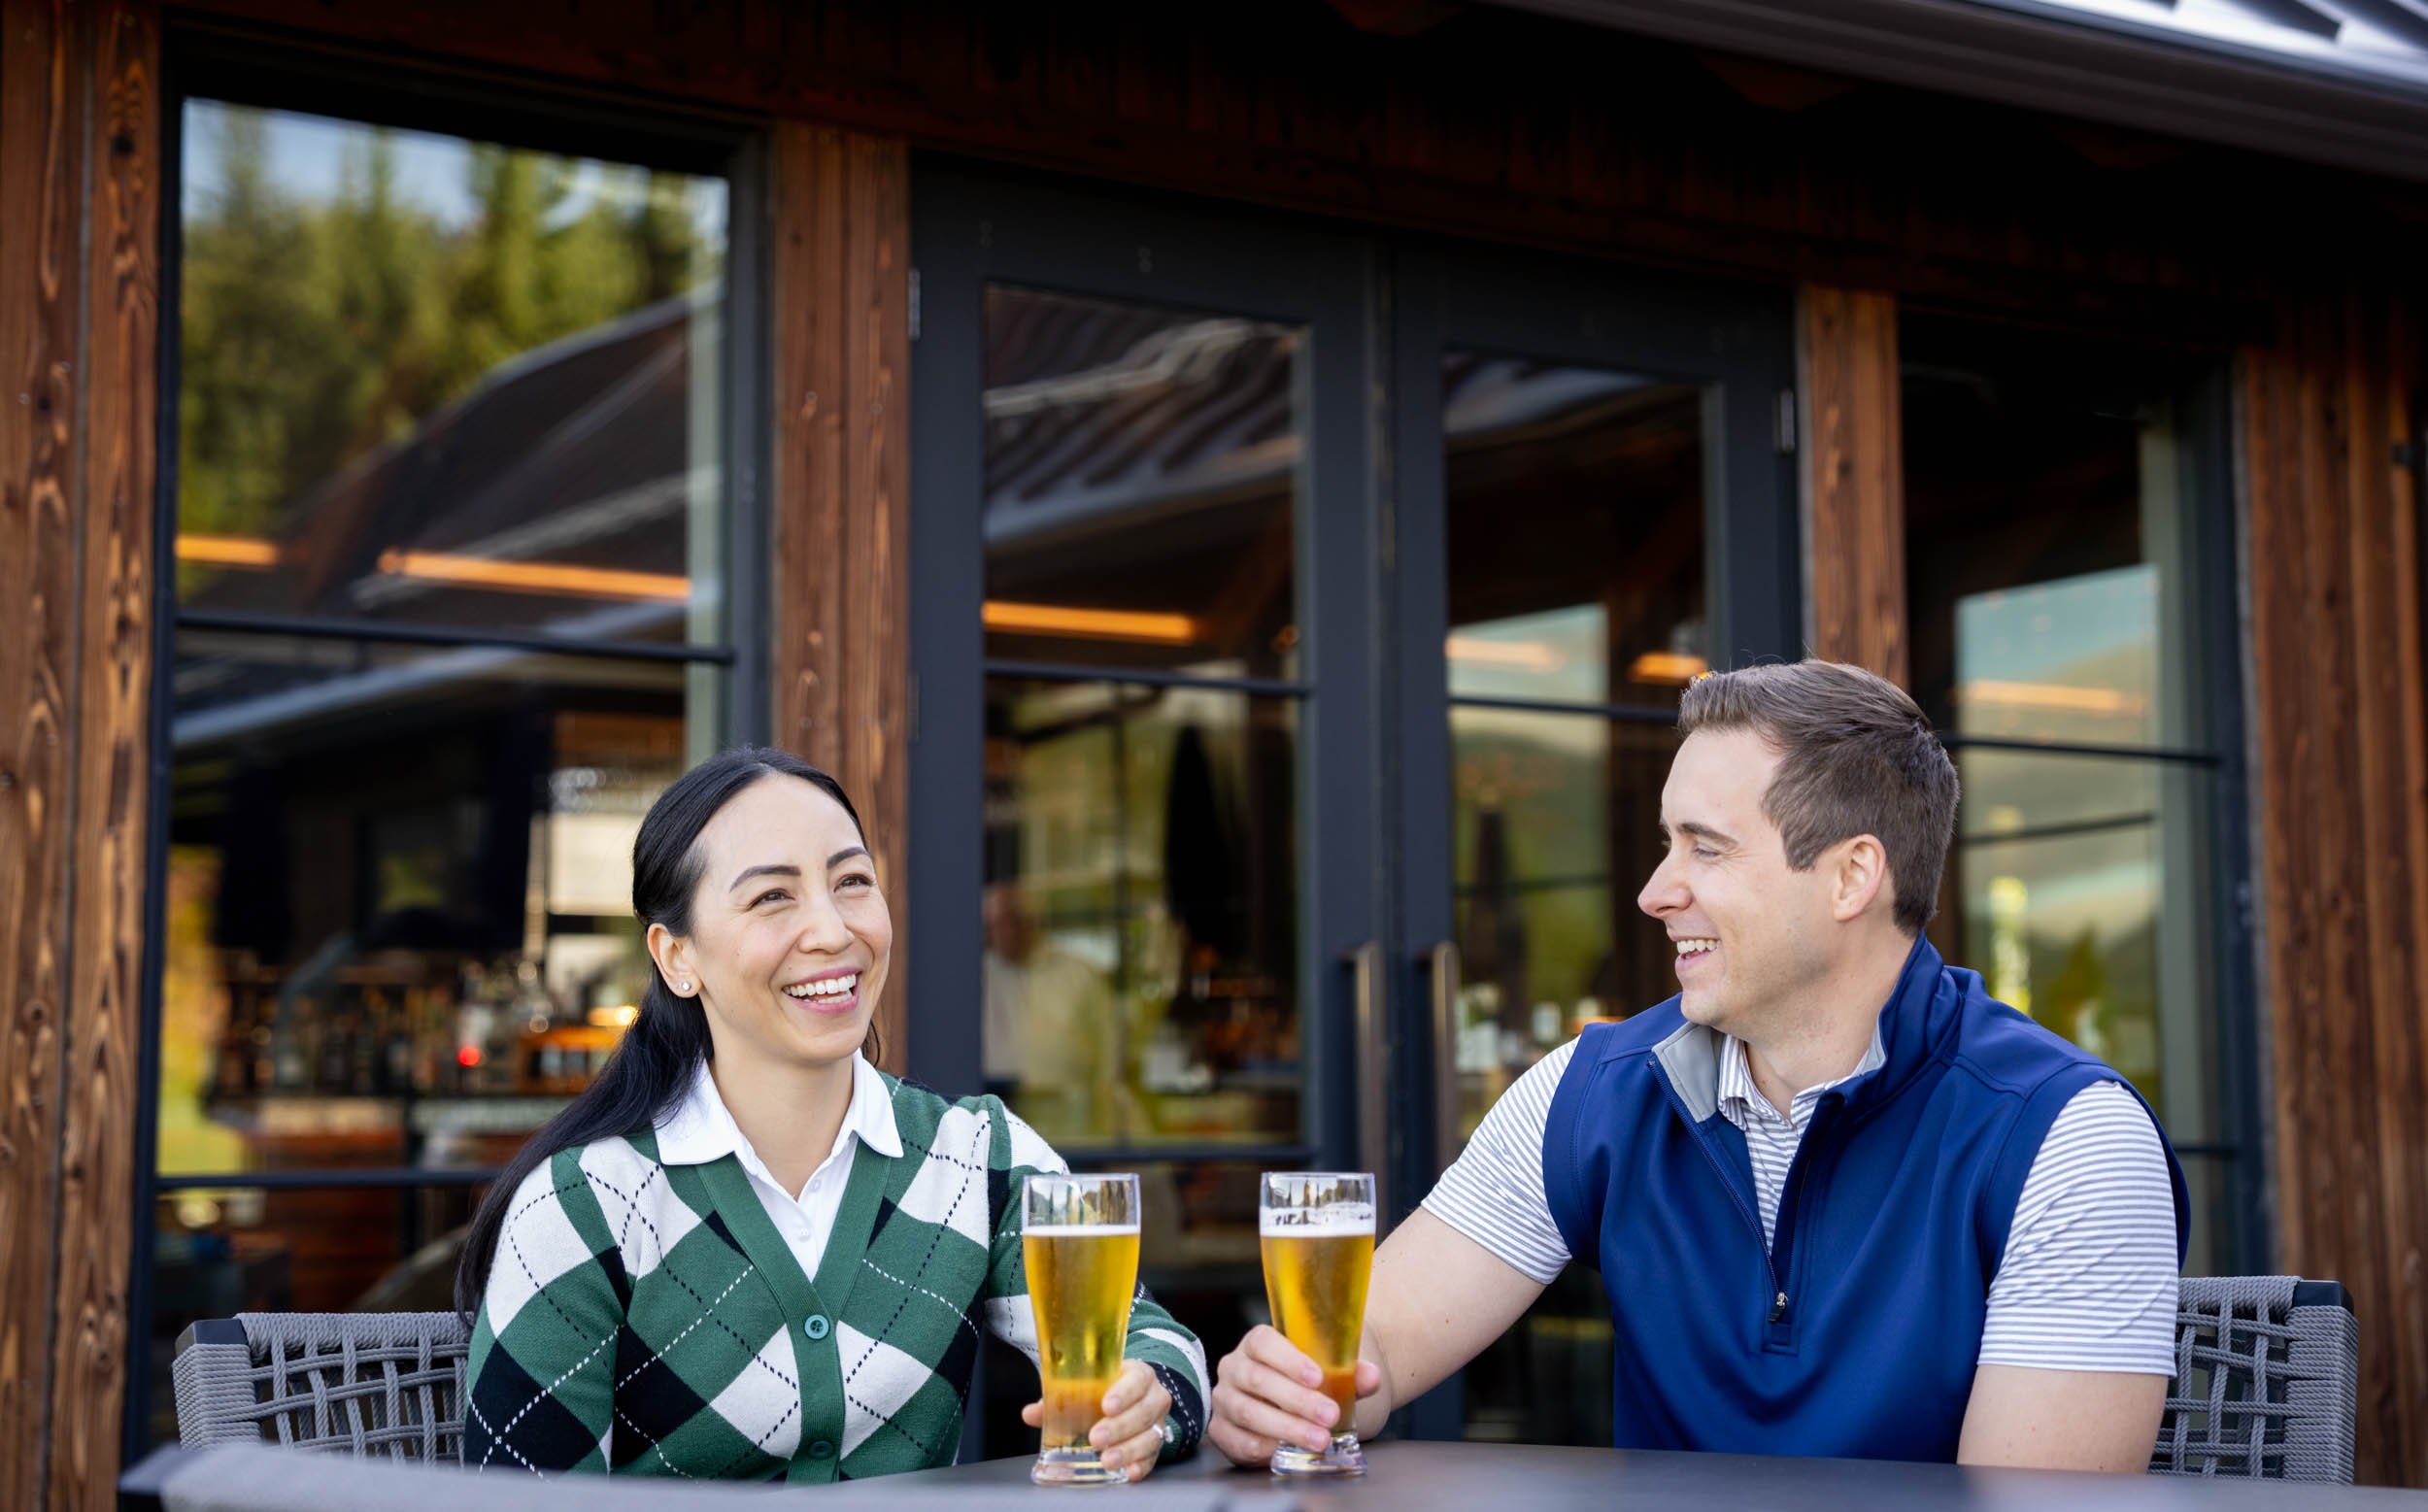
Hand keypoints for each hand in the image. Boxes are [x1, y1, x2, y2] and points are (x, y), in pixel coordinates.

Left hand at [1020, 1359, 1171, 1482]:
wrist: (1130, 1398)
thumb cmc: (1106, 1390)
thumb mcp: (1087, 1386)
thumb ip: (1060, 1398)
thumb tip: (1031, 1413)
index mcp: (1137, 1375)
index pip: (1137, 1380)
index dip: (1124, 1393)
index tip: (1106, 1406)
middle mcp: (1153, 1397)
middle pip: (1144, 1411)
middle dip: (1120, 1427)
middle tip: (1097, 1438)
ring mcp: (1158, 1422)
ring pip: (1150, 1436)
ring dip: (1128, 1449)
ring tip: (1107, 1459)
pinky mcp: (1156, 1445)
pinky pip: (1152, 1457)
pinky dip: (1141, 1465)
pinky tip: (1129, 1472)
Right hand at [1208, 1324, 1381, 1467]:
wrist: (1287, 1404)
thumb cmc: (1306, 1384)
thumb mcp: (1330, 1375)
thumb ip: (1351, 1375)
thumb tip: (1371, 1377)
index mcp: (1256, 1344)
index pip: (1264, 1343)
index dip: (1289, 1359)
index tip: (1317, 1377)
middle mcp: (1234, 1367)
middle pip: (1258, 1379)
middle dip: (1297, 1400)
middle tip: (1330, 1416)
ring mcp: (1224, 1399)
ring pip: (1249, 1412)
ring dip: (1287, 1428)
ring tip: (1319, 1439)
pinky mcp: (1221, 1430)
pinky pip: (1237, 1441)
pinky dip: (1264, 1448)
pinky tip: (1287, 1450)